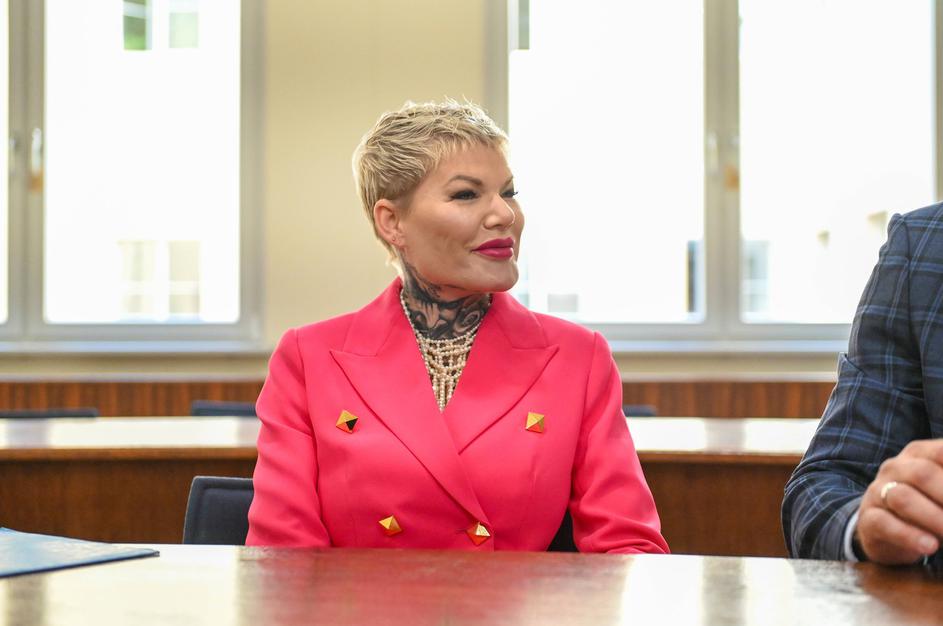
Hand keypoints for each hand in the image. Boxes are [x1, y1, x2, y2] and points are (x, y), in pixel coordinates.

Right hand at [856, 439, 942, 563]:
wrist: (883, 526)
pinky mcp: (868, 519)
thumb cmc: (927, 505)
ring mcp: (877, 492)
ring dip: (934, 518)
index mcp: (919, 453)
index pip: (941, 451)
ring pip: (902, 498)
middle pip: (922, 473)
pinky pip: (885, 523)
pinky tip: (930, 546)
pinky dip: (910, 536)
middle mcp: (895, 468)